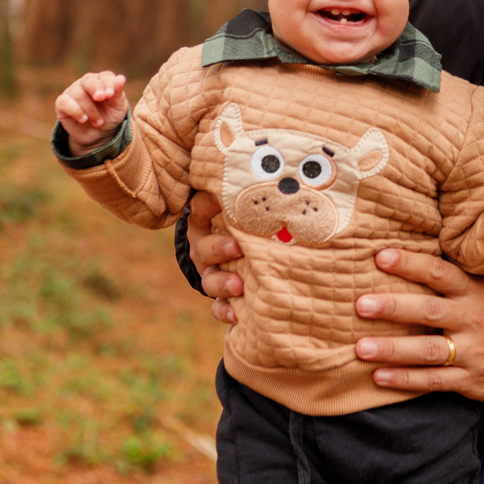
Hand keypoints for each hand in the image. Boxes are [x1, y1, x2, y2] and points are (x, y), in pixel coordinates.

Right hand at [55, 71, 127, 152]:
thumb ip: (118, 93)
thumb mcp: (118, 107)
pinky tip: (83, 119)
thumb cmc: (109, 117)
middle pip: (88, 80)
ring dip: (90, 109)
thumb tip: (121, 78)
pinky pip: (63, 101)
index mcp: (102, 81)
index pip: (104, 76)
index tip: (110, 94)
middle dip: (95, 88)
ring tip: (98, 122)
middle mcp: (86, 83)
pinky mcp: (62, 103)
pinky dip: (75, 110)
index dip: (107, 83)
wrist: (98, 136)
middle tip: (100, 98)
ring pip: (78, 93)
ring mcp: (73, 92)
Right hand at [186, 190, 243, 325]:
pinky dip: (225, 311)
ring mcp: (211, 272)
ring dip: (222, 282)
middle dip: (219, 247)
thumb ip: (251, 195)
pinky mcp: (220, 296)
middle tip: (237, 247)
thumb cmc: (247, 222)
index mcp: (207, 220)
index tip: (219, 198)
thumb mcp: (243, 207)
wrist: (242, 255)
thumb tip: (283, 168)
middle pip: (204, 247)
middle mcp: (205, 246)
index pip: (200, 209)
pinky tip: (237, 315)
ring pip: (209, 278)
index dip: (207, 204)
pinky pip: (218, 307)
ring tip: (238, 286)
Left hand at [355, 249, 483, 401]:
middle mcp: (473, 320)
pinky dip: (406, 379)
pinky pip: (434, 380)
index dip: (411, 264)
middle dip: (394, 308)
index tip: (381, 257)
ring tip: (361, 348)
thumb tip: (412, 263)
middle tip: (361, 304)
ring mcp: (473, 352)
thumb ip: (456, 282)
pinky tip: (380, 377)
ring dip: (393, 349)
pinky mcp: (471, 380)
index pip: (440, 273)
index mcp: (475, 293)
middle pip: (429, 311)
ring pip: (427, 350)